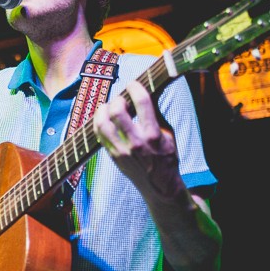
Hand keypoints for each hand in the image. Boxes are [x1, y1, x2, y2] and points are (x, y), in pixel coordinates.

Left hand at [94, 81, 184, 198]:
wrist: (160, 187)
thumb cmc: (167, 157)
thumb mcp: (169, 135)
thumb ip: (157, 113)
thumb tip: (148, 90)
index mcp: (154, 135)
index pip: (142, 102)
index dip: (135, 87)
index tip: (133, 83)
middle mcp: (136, 143)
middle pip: (117, 111)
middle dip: (117, 99)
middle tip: (121, 98)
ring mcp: (122, 151)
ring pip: (102, 123)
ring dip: (103, 110)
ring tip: (109, 107)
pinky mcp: (113, 156)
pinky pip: (99, 134)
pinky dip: (99, 122)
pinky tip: (104, 118)